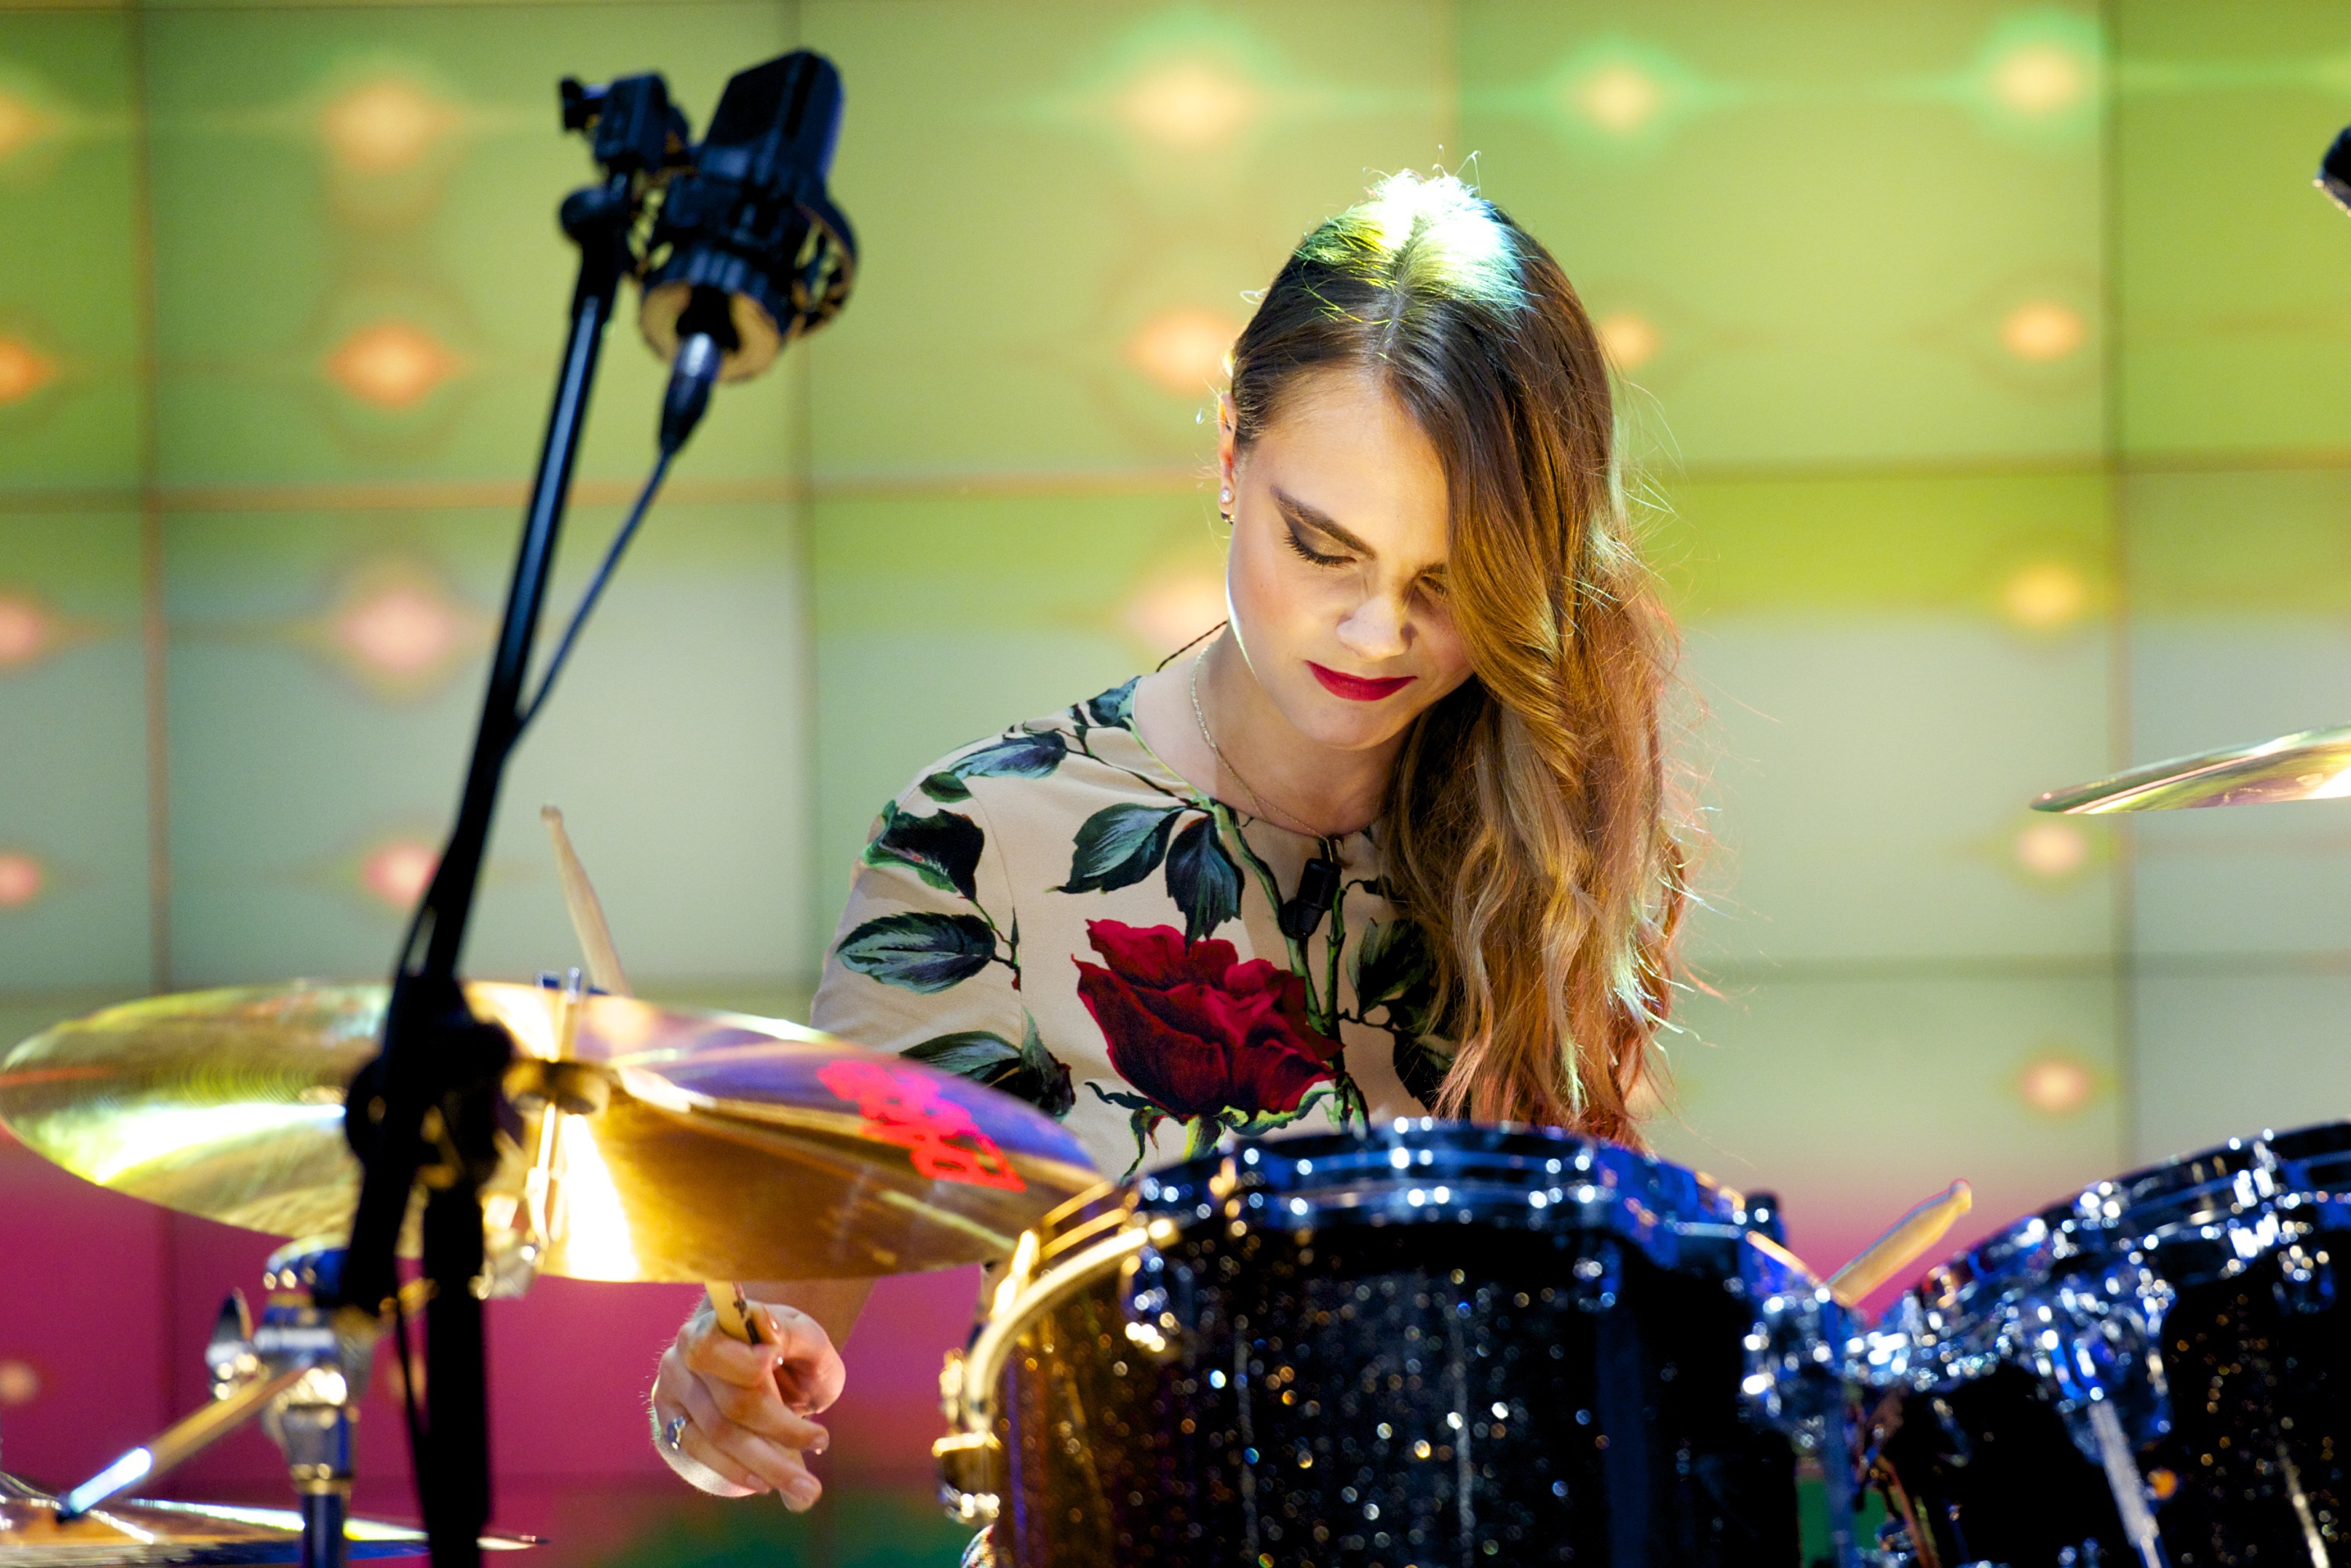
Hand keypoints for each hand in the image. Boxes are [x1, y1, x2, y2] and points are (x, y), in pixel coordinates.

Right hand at [650, 1301, 846, 1506]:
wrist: (764, 1366)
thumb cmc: (790, 1350)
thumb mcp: (805, 1337)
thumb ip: (794, 1334)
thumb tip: (769, 1333)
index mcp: (714, 1320)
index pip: (718, 1347)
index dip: (749, 1364)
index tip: (785, 1370)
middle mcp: (683, 1352)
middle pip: (729, 1401)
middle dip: (781, 1430)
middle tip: (823, 1445)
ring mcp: (672, 1388)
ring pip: (719, 1434)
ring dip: (766, 1464)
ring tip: (807, 1485)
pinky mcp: (668, 1422)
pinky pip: (700, 1454)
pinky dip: (736, 1470)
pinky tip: (767, 1481)